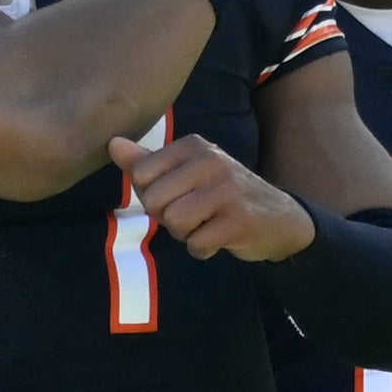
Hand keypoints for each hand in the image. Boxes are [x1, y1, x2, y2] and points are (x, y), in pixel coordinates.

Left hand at [104, 131, 312, 260]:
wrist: (279, 219)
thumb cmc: (222, 195)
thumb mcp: (185, 173)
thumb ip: (146, 162)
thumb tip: (112, 143)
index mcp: (193, 146)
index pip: (141, 175)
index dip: (152, 196)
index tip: (178, 196)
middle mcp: (211, 161)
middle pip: (154, 201)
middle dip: (167, 218)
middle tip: (194, 215)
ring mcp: (227, 190)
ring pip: (174, 223)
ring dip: (185, 234)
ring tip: (206, 225)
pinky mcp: (239, 220)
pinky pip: (196, 244)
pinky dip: (203, 249)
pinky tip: (220, 238)